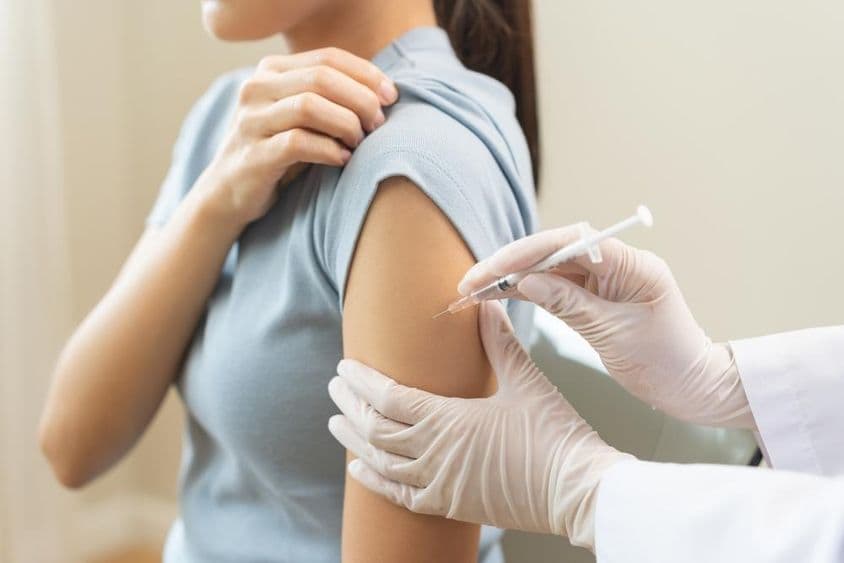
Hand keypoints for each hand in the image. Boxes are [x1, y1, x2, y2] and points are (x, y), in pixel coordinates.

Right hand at [196, 47, 397, 226]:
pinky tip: (342, 159)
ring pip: (309, 106)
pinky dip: (329, 150)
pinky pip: (298, 143)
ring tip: (360, 141)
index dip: (366, 74)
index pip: (328, 57)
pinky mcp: (254, 155)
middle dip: (360, 99)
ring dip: (346, 124)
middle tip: (378, 123)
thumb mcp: (302, 117)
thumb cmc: (279, 152)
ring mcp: (252, 121)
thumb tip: (384, 93)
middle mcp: (257, 88)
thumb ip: (330, 97)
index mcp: (272, 71)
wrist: (230, 192)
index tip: (391, 96)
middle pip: (321, 78)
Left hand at [328, 301, 631, 549]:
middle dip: (350, 406)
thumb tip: (486, 305)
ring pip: (381, 462)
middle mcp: (434, 454)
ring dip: (354, 440)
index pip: (388, 397)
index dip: (361, 382)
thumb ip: (500, 342)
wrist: (577, 489)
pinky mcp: (450, 504)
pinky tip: (359, 470)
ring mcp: (439, 483)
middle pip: (375, 428)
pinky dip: (375, 481)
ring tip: (336, 423)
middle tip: (334, 387)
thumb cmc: (553, 433)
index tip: (344, 367)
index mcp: (448, 420)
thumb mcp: (526, 380)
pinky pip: (400, 496)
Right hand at [459, 224, 754, 428]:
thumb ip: (570, 304)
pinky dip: (525, 292)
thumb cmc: (668, 360)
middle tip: (472, 280)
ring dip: (511, 277)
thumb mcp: (615, 334)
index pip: (571, 242)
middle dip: (510, 263)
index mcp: (632, 264)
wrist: (691, 385)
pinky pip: (554, 288)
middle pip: (554, 251)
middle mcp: (616, 264)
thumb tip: (526, 281)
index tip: (496, 268)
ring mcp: (603, 280)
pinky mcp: (593, 298)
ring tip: (474, 288)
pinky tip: (497, 295)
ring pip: (548, 269)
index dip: (528, 252)